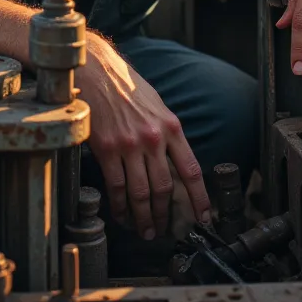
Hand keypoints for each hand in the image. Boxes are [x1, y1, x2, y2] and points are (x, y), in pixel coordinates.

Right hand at [79, 32, 210, 238]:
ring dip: (143, 218)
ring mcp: (130, 145)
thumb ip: (166, 132)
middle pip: (164, 189)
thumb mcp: (157, 105)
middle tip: (162, 230)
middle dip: (164, 215)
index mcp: (171, 127)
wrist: (97, 70)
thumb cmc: (126, 86)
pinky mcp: (107, 149)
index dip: (199, 198)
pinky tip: (121, 214)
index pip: (191, 170)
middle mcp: (154, 138)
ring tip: (144, 231)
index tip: (204, 218)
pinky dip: (120, 206)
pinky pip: (117, 187)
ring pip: (141, 193)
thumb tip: (173, 160)